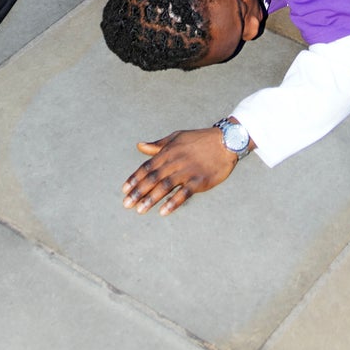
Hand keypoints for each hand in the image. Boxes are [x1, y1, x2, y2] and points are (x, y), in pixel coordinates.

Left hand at [122, 127, 238, 216]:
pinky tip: (163, 211)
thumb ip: (157, 145)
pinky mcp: (199, 181)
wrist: (225, 141)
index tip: (124, 190)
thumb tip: (139, 146)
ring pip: (165, 186)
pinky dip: (173, 202)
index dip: (135, 178)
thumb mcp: (176, 137)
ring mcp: (187, 171)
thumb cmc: (199, 140)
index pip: (147, 166)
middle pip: (153, 178)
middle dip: (138, 192)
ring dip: (151, 199)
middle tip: (126, 204)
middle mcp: (175, 161)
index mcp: (168, 151)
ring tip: (140, 210)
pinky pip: (184, 193)